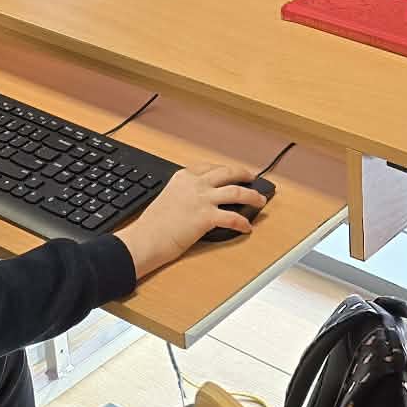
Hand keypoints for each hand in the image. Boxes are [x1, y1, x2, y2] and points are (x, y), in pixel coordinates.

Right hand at [113, 163, 264, 277]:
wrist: (146, 239)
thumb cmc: (152, 225)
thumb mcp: (167, 198)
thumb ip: (184, 194)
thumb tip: (199, 200)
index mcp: (183, 177)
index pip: (209, 167)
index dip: (225, 169)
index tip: (232, 171)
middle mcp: (194, 184)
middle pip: (227, 173)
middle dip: (244, 174)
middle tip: (252, 177)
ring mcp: (202, 199)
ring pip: (237, 191)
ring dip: (252, 196)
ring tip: (260, 200)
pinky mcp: (206, 217)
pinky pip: (233, 218)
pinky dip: (243, 223)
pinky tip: (247, 227)